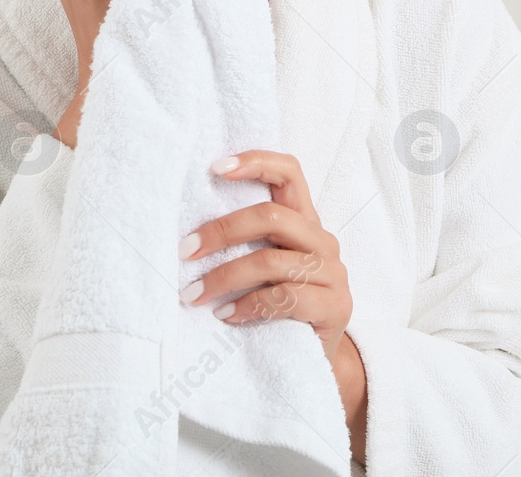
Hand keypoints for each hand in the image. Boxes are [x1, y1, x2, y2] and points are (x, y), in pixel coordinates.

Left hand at [178, 150, 353, 364]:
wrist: (314, 359)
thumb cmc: (278, 307)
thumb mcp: (264, 267)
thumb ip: (246, 242)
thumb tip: (187, 232)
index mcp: (304, 220)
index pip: (289, 172)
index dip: (256, 162)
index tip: (214, 167)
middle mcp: (322, 240)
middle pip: (271, 217)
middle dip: (221, 231)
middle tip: (185, 251)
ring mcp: (333, 273)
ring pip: (271, 261)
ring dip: (224, 277)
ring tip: (194, 294)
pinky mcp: (335, 307)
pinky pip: (285, 298)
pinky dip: (248, 305)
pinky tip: (226, 316)